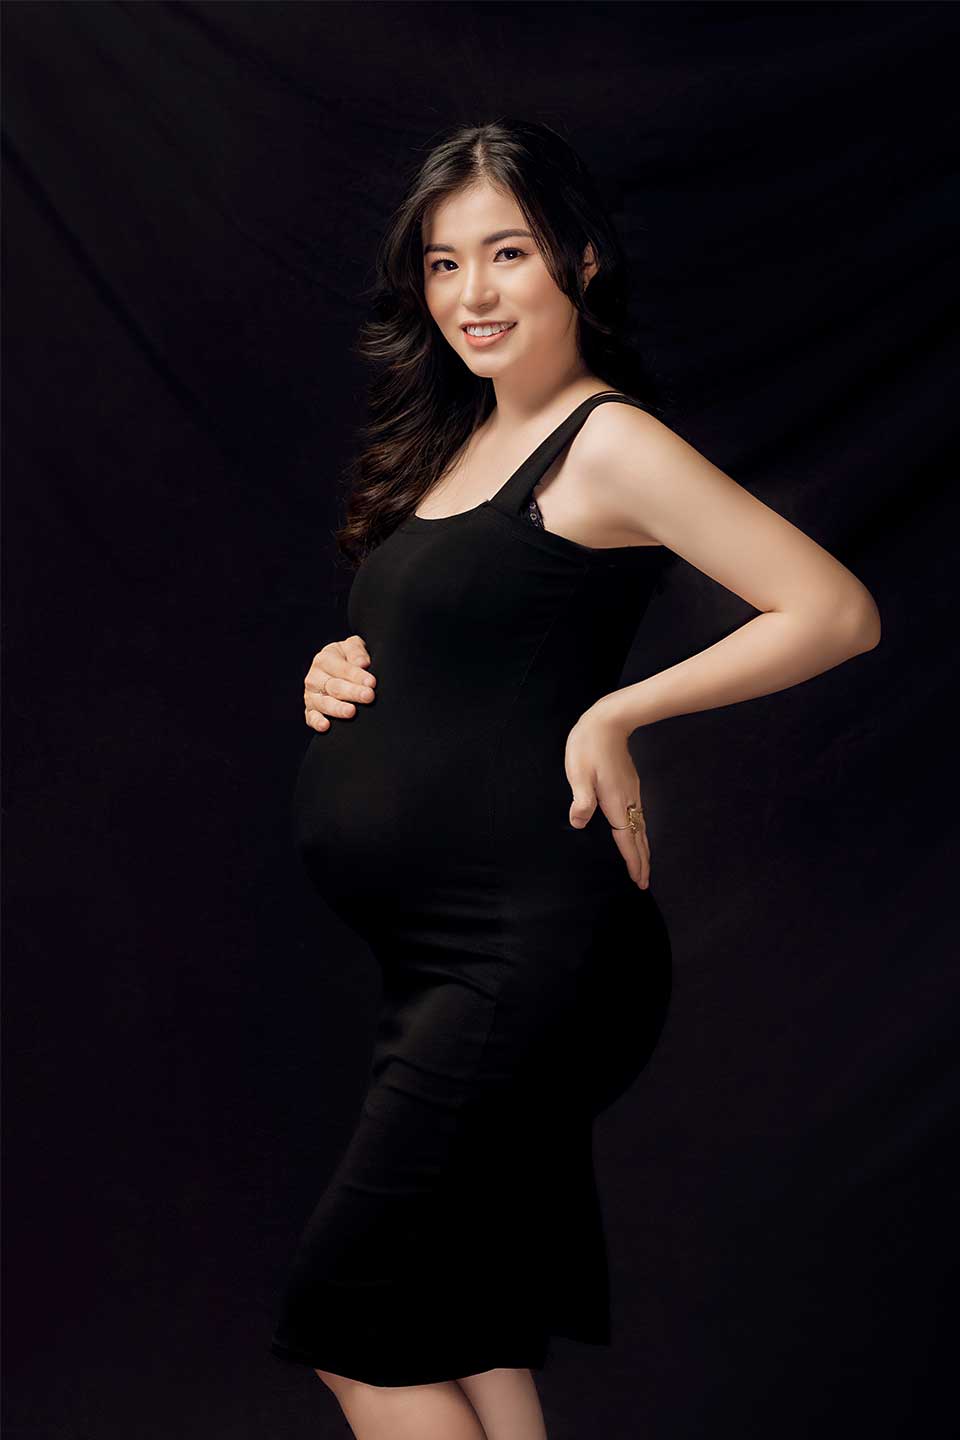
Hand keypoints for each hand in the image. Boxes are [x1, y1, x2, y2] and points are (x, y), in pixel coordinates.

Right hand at [304, 634, 376, 731]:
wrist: (335, 669)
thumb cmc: (347, 658)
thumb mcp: (352, 647)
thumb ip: (356, 651)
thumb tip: (362, 663)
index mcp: (324, 660)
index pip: (342, 668)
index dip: (357, 675)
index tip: (372, 682)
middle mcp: (314, 678)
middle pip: (334, 686)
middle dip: (352, 692)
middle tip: (368, 696)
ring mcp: (311, 695)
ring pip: (324, 703)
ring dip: (338, 708)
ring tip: (351, 712)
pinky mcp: (310, 710)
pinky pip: (311, 718)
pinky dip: (317, 722)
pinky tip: (326, 726)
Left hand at [564, 700, 649, 888]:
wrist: (608, 720)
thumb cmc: (588, 746)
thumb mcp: (578, 773)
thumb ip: (581, 800)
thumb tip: (578, 823)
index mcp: (615, 801)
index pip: (626, 838)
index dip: (632, 860)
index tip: (639, 879)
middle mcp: (628, 800)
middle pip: (638, 837)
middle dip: (642, 860)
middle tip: (644, 882)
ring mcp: (631, 792)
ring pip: (640, 827)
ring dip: (642, 847)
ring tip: (644, 864)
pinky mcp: (629, 784)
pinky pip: (638, 816)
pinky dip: (639, 832)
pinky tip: (636, 832)